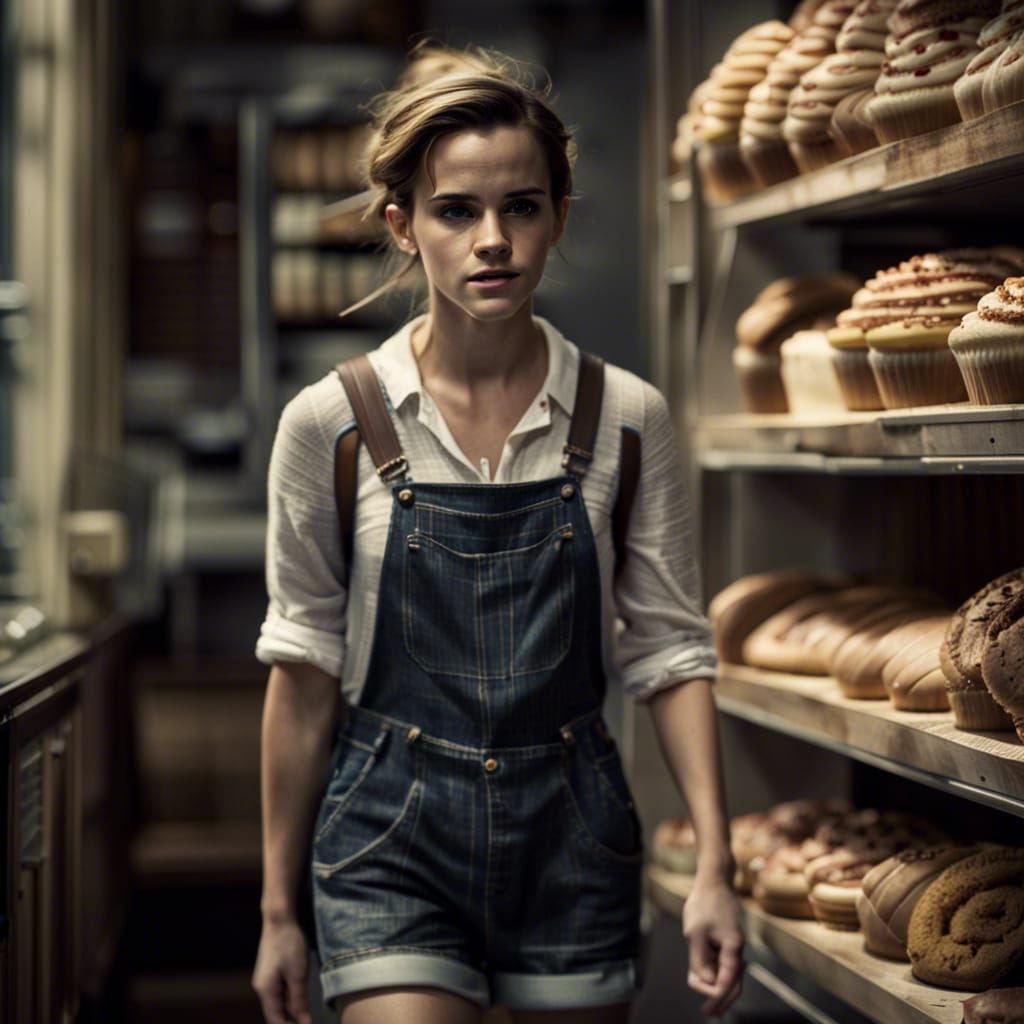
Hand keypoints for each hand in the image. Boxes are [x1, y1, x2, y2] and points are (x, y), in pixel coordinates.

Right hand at [252, 917, 312, 1023]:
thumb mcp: (298, 974)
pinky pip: (281, 992)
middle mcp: (263, 989)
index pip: (275, 1021)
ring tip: (309, 1012)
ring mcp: (266, 980)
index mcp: (266, 991)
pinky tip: (303, 996)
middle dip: (292, 1020)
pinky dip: (292, 997)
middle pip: (277, 1014)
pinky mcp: (272, 973)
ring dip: (293, 1009)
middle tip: (310, 1019)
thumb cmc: (289, 944)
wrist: (280, 919)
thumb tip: (303, 1022)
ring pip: (280, 1003)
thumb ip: (299, 1001)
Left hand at [682, 875, 744, 1017]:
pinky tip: (709, 978)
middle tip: (710, 1013)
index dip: (715, 997)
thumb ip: (700, 960)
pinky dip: (718, 973)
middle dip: (721, 999)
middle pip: (734, 983)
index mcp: (733, 949)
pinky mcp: (729, 937)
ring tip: (708, 1001)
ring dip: (719, 987)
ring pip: (730, 973)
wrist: (714, 879)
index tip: (705, 1009)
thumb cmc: (704, 903)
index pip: (726, 983)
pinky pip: (726, 961)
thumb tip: (708, 982)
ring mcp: (734, 943)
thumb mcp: (695, 933)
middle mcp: (737, 949)